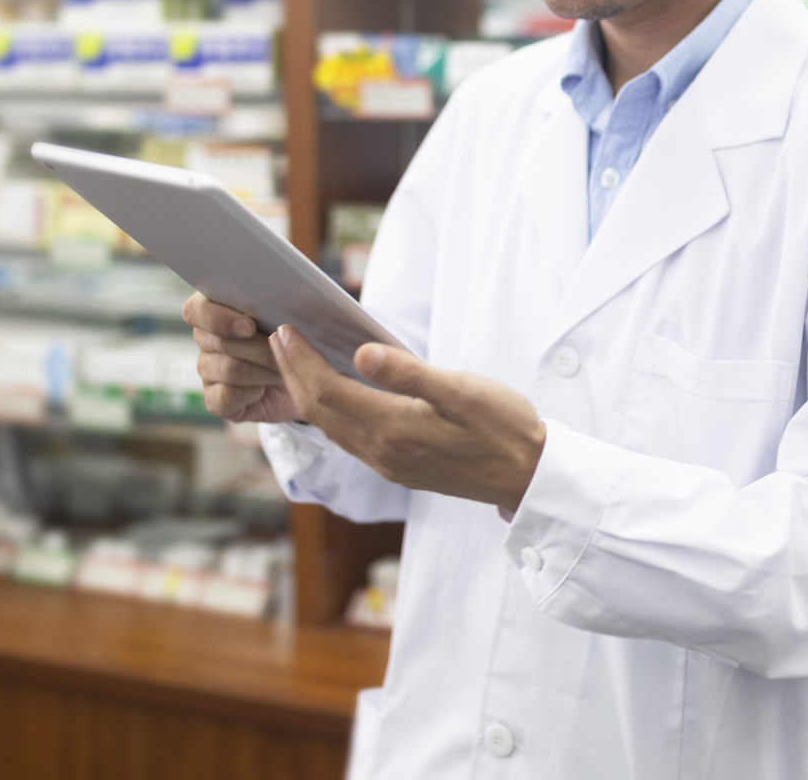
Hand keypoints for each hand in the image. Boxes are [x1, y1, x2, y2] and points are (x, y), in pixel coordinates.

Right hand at [183, 293, 300, 424]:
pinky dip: (253, 393)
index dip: (219, 317)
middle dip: (261, 348)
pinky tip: (265, 390)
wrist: (307, 379)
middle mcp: (206, 339)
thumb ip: (284, 302)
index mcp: (216, 308)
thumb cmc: (298, 338)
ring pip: (230, 369)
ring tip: (284, 369)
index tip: (249, 324)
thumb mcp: (296, 315)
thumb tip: (291, 304)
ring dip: (265, 370)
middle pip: (221, 342)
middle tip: (286, 351)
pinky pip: (227, 397)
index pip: (196, 310)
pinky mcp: (215, 400)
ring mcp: (208, 370)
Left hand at [273, 325, 545, 510]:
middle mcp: (382, 453)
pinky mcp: (398, 468)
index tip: (286, 331)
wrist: (528, 476)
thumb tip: (361, 353)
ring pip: (330, 429)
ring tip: (295, 362)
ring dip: (306, 394)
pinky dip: (329, 413)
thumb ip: (410, 375)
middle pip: (319, 412)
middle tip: (279, 338)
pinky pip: (348, 439)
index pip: (327, 392)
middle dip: (293, 374)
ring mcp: (388, 465)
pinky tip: (333, 396)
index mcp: (394, 429)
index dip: (301, 361)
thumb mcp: (463, 391)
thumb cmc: (504, 427)